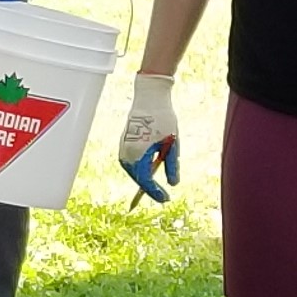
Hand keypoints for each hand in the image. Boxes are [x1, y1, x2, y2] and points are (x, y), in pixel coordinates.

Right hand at [118, 73, 183, 202]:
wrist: (149, 96)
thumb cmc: (163, 118)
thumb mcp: (172, 144)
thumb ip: (172, 165)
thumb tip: (173, 184)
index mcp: (138, 155)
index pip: (146, 181)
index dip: (156, 192)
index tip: (166, 199)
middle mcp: (126, 154)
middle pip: (138, 177)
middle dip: (149, 187)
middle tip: (163, 196)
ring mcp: (123, 148)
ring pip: (133, 170)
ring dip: (143, 178)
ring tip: (155, 186)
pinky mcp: (123, 142)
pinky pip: (130, 161)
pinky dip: (139, 168)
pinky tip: (147, 170)